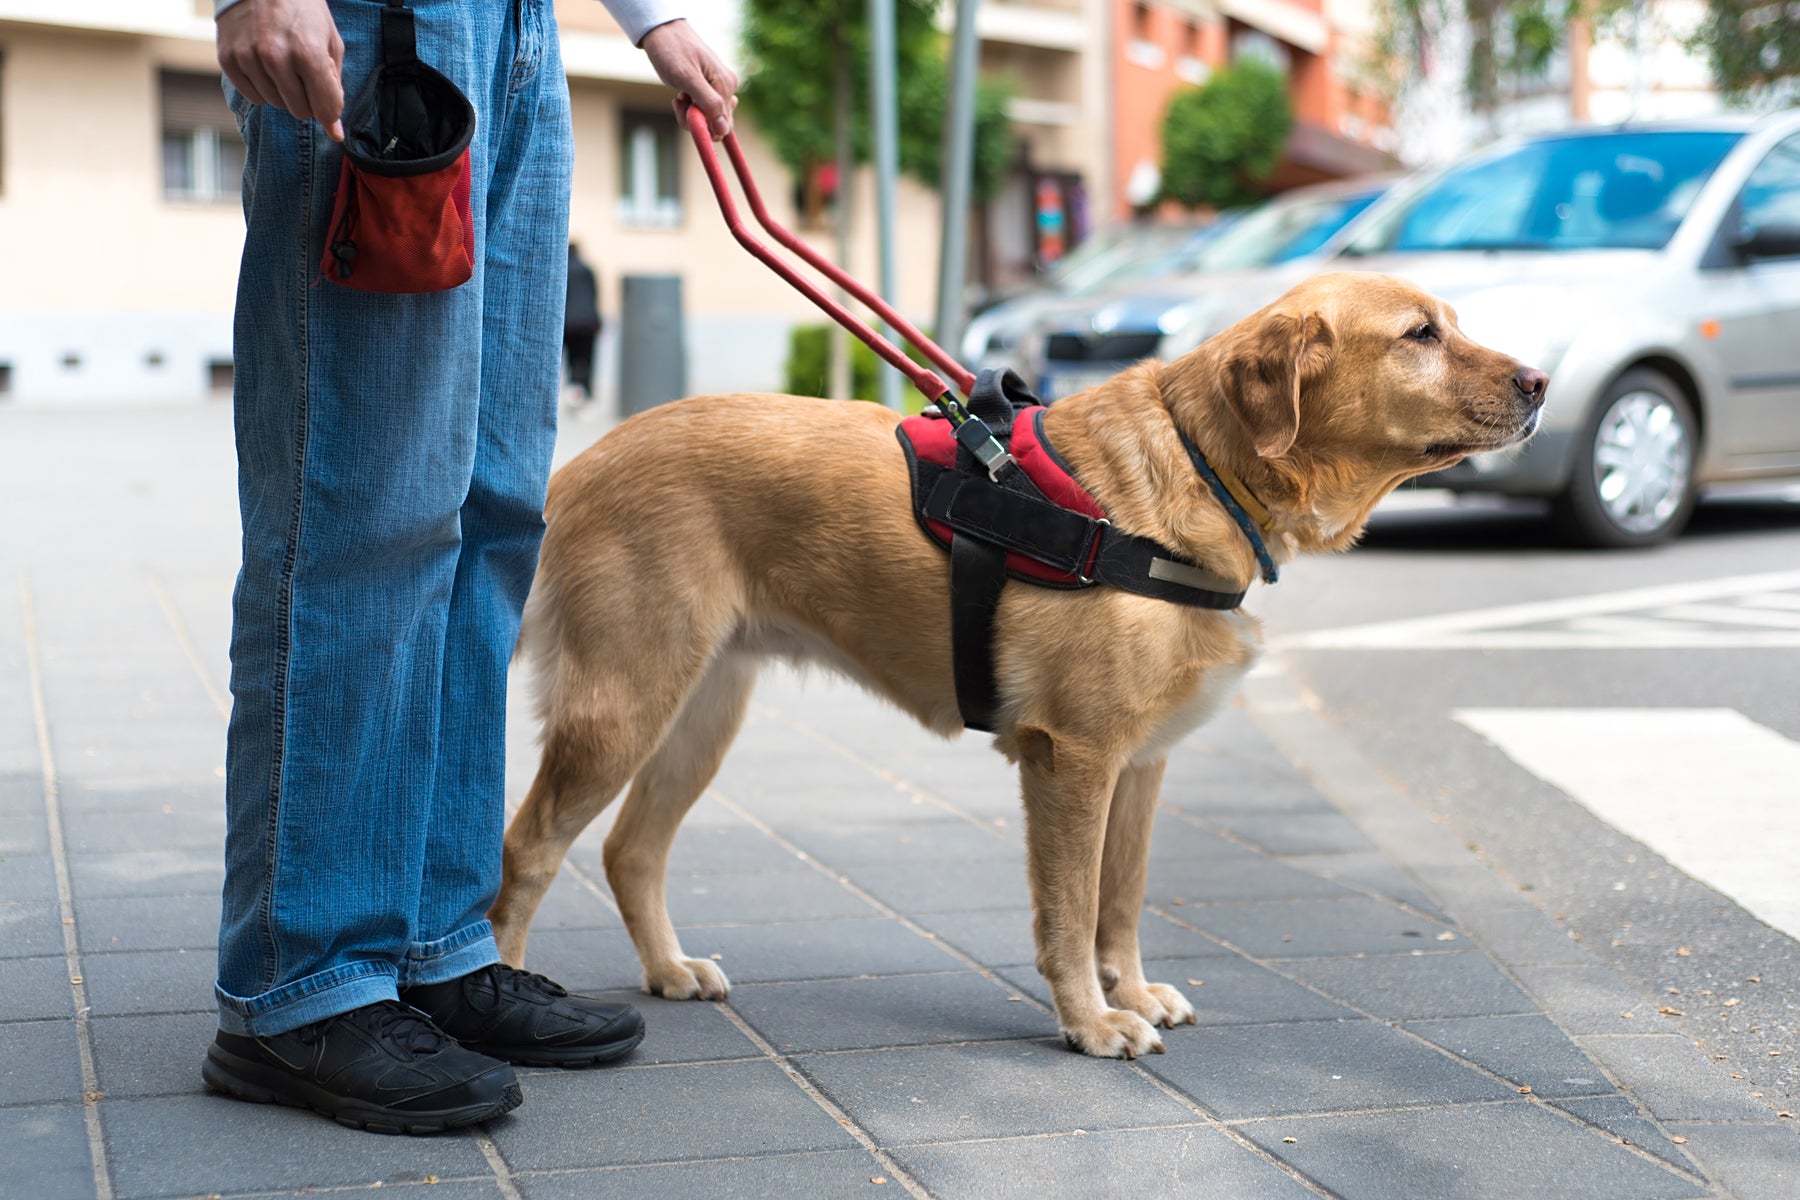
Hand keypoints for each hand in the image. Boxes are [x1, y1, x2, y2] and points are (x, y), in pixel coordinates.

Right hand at [217, 0, 346, 141]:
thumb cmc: (303, 11)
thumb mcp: (331, 43)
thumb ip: (335, 88)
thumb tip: (336, 133)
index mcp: (308, 53)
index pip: (325, 108)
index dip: (331, 108)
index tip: (329, 99)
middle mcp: (275, 57)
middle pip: (300, 111)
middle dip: (308, 99)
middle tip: (305, 74)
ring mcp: (248, 58)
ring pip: (276, 105)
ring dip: (283, 91)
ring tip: (284, 62)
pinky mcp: (228, 59)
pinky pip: (252, 97)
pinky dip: (262, 87)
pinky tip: (265, 64)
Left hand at [639, 19, 737, 139]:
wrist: (662, 31)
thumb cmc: (673, 51)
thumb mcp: (687, 78)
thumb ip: (708, 103)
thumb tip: (723, 129)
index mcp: (725, 85)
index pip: (722, 125)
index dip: (702, 126)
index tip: (686, 112)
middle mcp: (727, 88)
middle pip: (715, 124)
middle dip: (694, 119)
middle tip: (679, 100)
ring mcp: (718, 87)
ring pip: (707, 118)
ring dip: (689, 113)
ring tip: (678, 96)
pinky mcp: (708, 87)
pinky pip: (702, 109)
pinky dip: (688, 107)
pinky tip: (680, 95)